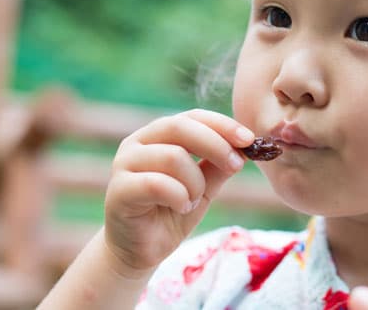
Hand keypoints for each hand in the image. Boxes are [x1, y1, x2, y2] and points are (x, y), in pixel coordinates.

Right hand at [102, 109, 254, 276]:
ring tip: (193, 200)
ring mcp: (124, 164)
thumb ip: (218, 165)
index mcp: (159, 134)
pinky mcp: (118, 189)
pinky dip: (179, 196)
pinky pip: (157, 183)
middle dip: (216, 145)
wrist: (141, 250)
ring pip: (174, 156)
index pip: (193, 116)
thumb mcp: (204, 186)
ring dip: (195, 182)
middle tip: (236, 166)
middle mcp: (138, 142)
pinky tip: (182, 207)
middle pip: (181, 127)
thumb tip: (246, 146)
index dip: (222, 125)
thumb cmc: (171, 211)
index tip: (249, 139)